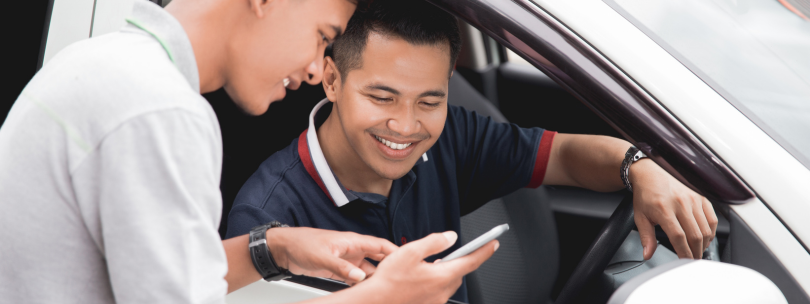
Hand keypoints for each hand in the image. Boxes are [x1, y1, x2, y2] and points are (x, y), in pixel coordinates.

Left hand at [266, 227, 397, 284]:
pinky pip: (355, 278)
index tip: (408, 262)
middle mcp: (352, 250)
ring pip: (367, 271)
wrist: (283, 249)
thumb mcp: (322, 257)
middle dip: (388, 270)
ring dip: (374, 280)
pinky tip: (365, 293)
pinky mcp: (338, 269)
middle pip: (377, 260)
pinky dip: (361, 285)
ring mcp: (346, 260)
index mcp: (352, 241)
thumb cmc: (301, 244)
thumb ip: (342, 267)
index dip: (395, 252)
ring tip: (383, 291)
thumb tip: (360, 276)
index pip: (380, 245)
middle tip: (399, 282)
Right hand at [361, 231, 497, 303]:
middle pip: (459, 273)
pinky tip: (422, 278)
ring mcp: (435, 301)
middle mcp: (441, 291)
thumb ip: (434, 242)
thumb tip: (450, 237)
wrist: (375, 302)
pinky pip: (438, 292)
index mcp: (441, 276)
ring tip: (433, 263)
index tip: (494, 243)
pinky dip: (436, 282)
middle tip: (456, 251)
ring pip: (448, 283)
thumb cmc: (389, 280)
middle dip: (460, 261)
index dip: (484, 251)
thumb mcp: (411, 251)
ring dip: (446, 272)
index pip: (471, 261)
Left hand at [630, 159, 717, 258]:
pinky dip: (711, 231)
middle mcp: (681, 203)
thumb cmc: (646, 194)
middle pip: (695, 235)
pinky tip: (705, 237)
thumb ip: (646, 237)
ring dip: (704, 244)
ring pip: (706, 229)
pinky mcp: (701, 196)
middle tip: (692, 259)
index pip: (678, 237)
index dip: (683, 252)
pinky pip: (712, 218)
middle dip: (695, 252)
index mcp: (664, 209)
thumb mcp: (640, 217)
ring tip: (698, 250)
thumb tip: (647, 254)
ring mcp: (693, 199)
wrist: (651, 172)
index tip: (684, 261)